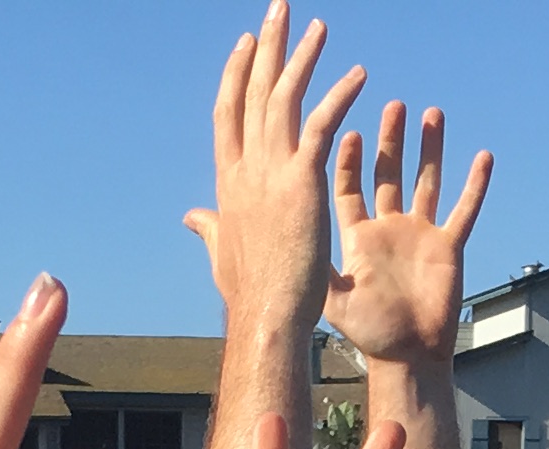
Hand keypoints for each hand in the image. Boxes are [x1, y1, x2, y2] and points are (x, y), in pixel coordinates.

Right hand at [182, 7, 359, 324]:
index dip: (237, 76)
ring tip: (319, 26)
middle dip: (266, 47)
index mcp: (228, 182)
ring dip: (302, 57)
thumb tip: (190, 217)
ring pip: (284, 98)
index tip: (246, 44)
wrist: (266, 317)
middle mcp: (245, 168)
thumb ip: (208, 227)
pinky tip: (358, 75)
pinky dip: (339, 96)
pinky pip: (322, 125)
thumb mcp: (221, 254)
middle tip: (278, 9)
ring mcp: (271, 172)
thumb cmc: (249, 297)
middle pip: (253, 92)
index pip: (229, 114)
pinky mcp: (302, 181)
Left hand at [325, 99, 489, 366]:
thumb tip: (284, 242)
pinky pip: (464, 210)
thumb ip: (316, 266)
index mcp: (359, 238)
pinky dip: (475, 185)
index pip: (350, 189)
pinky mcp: (449, 247)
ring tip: (431, 113)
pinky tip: (483, 156)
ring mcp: (420, 235)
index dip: (350, 161)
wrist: (409, 358)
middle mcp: (389, 229)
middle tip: (392, 107)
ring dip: (430, 149)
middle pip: (389, 174)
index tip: (347, 133)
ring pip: (427, 181)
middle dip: (390, 141)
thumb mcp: (335, 299)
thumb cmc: (370, 334)